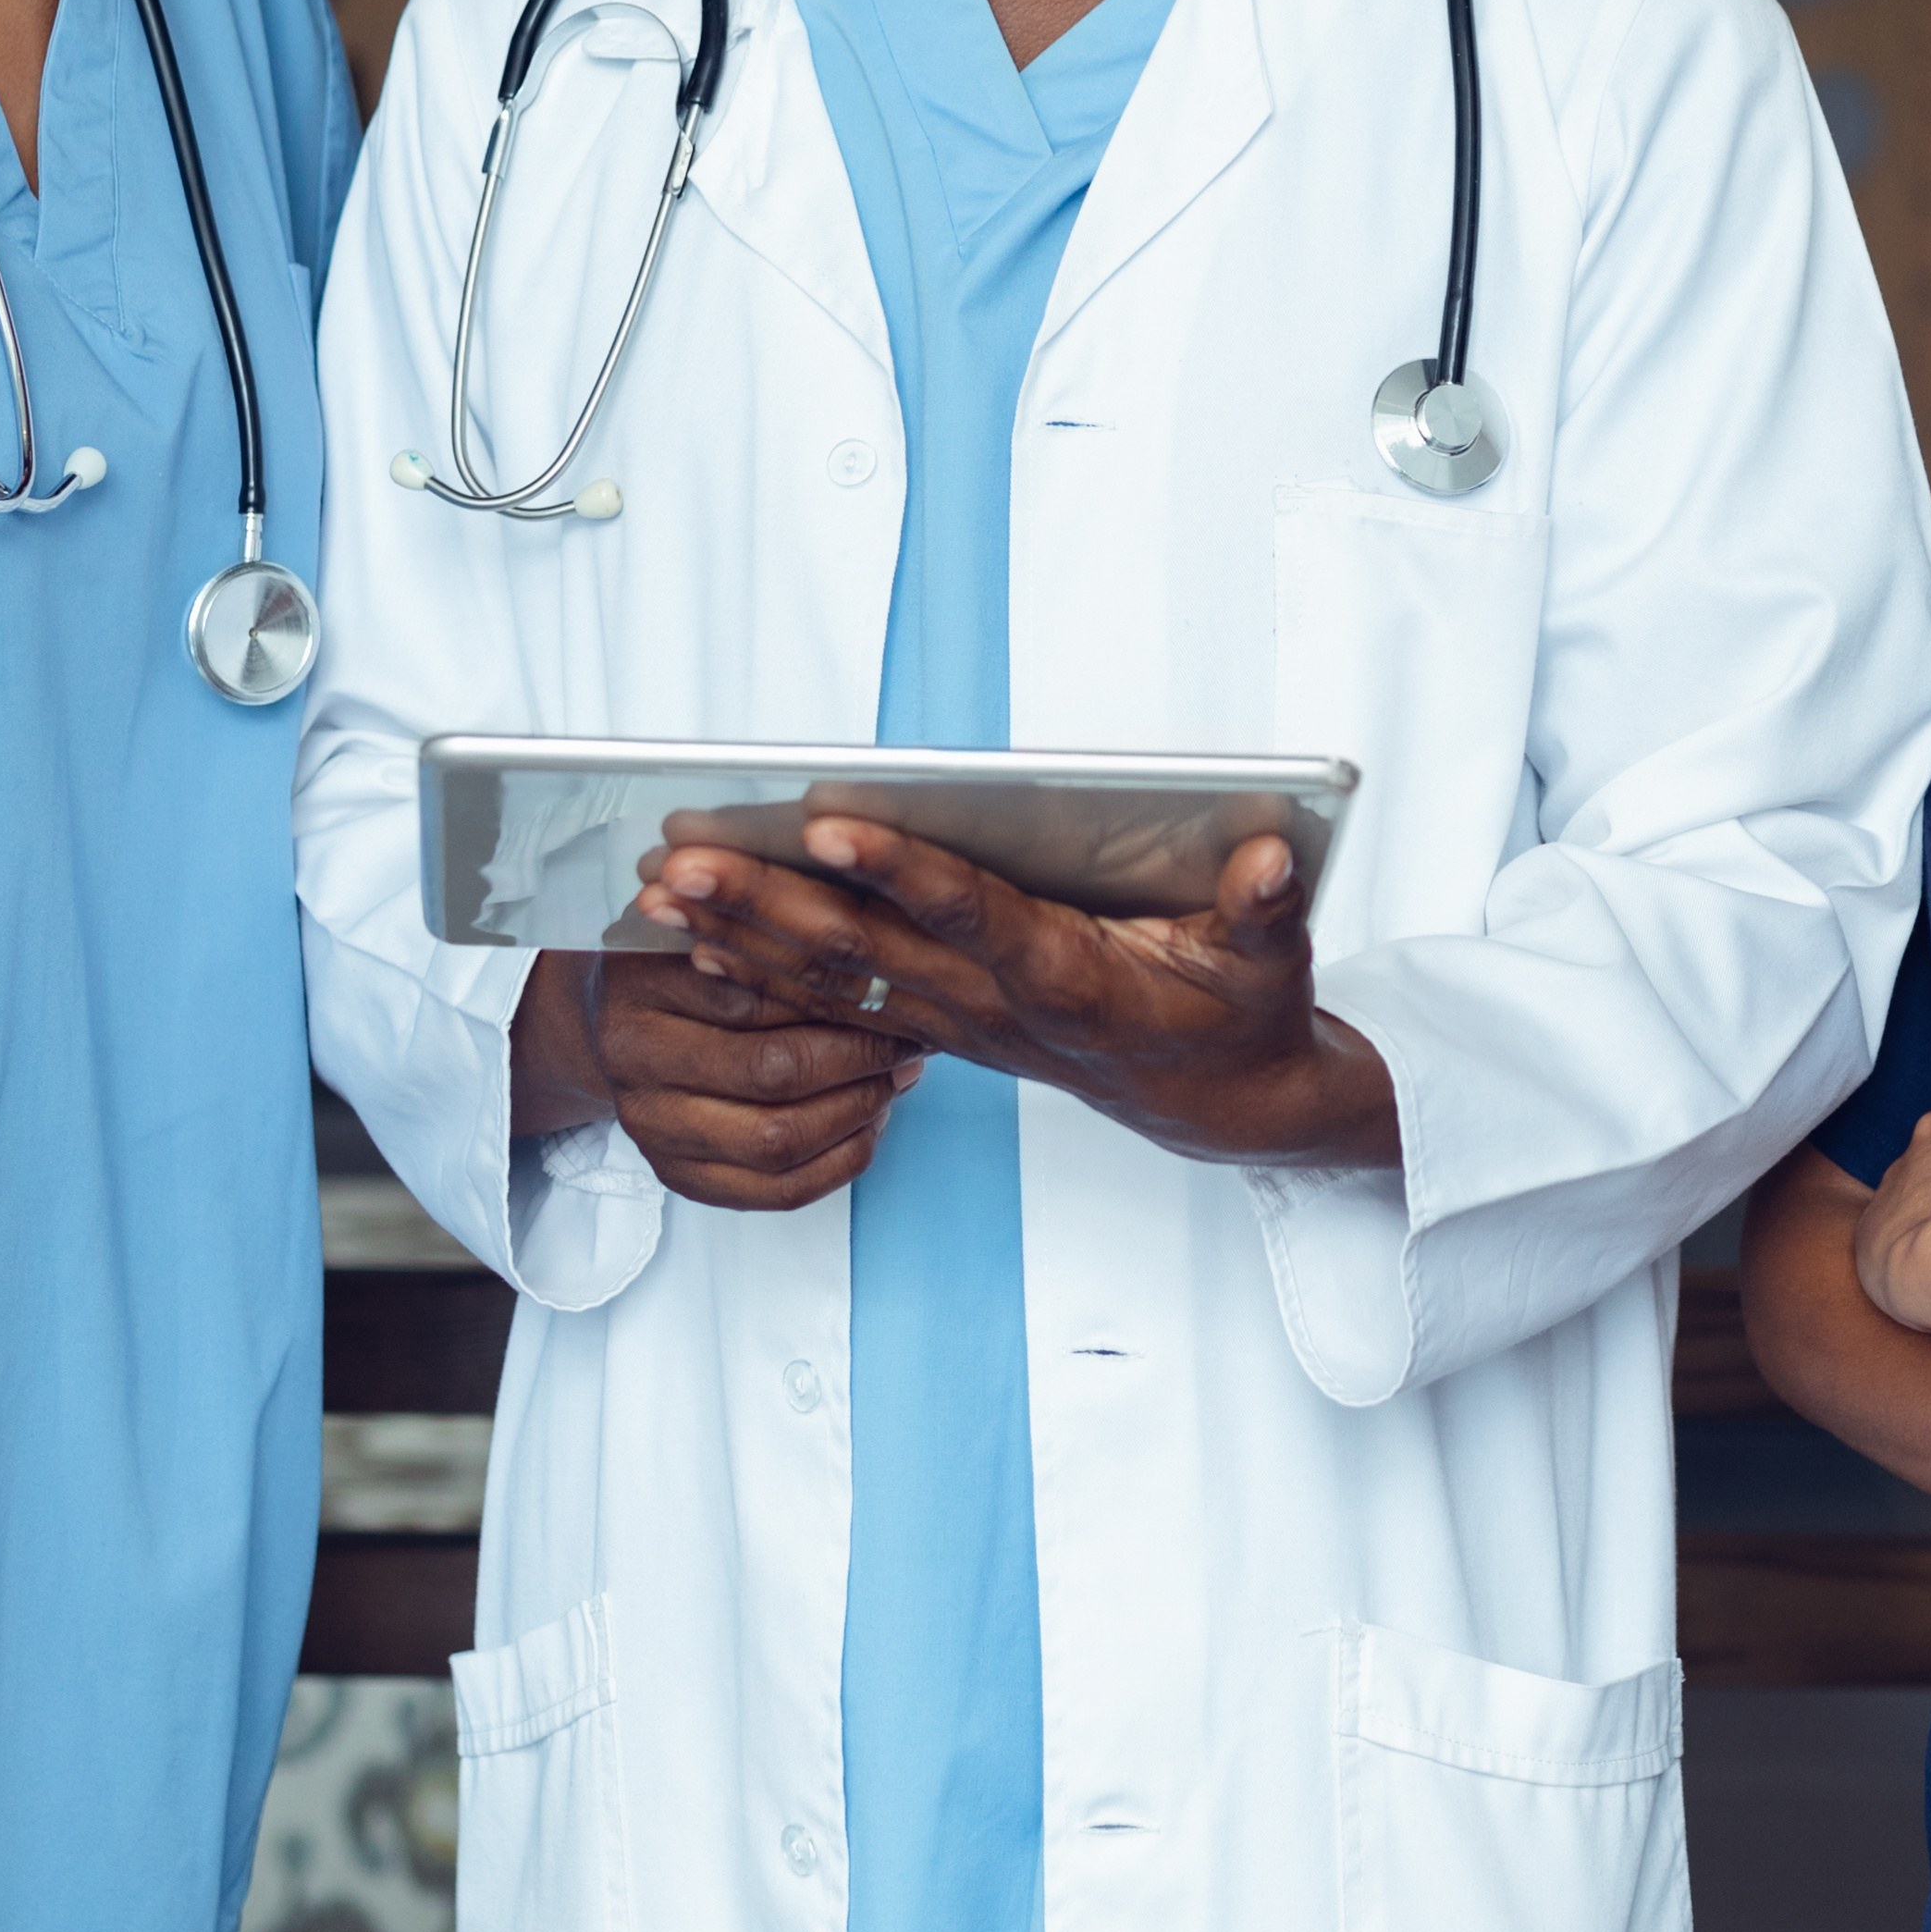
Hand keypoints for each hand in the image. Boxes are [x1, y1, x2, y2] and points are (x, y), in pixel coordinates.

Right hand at [513, 947, 915, 1210]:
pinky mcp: (677, 1177)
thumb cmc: (674, 959)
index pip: (754, 994)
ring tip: (895, 1078)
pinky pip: (777, 1192)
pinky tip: (870, 1123)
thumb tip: (879, 956)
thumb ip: (767, 931)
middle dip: (859, 1058)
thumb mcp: (705, 921)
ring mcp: (651, 1130)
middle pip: (769, 1072)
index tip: (897, 981)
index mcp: (638, 986)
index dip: (840, 994)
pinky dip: (840, 1162)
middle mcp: (635, 1063)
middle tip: (910, 1038)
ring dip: (857, 1112)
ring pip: (776, 1141)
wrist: (607, 1026)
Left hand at [644, 816, 1396, 1169]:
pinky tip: (692, 946)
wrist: (1215, 1105)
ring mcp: (955, 1024)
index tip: (832, 826)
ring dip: (740, 938)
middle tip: (685, 860)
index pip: (974, 918)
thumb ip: (1267, 909)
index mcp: (1070, 978)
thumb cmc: (1238, 1014)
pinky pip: (832, 1005)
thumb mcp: (1271, 962)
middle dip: (769, 905)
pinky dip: (759, 977)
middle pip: (868, 954)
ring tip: (659, 890)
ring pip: (831, 980)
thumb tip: (1270, 861)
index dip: (905, 874)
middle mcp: (994, 1007)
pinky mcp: (937, 1027)